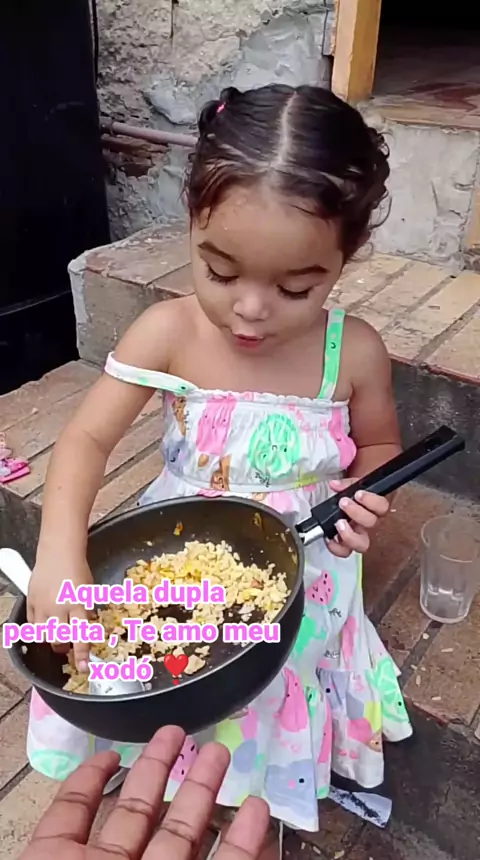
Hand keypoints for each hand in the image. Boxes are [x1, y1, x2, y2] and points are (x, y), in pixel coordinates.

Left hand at [20, 725, 269, 859]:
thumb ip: (70, 818)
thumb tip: (96, 769)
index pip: (75, 812)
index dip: (92, 779)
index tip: (113, 751)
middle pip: (140, 814)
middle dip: (160, 768)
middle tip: (183, 731)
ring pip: (184, 836)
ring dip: (205, 792)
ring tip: (222, 750)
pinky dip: (243, 846)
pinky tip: (258, 812)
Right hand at [27, 553, 92, 670]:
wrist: (59, 552)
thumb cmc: (78, 571)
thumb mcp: (89, 591)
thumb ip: (86, 611)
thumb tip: (88, 629)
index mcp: (79, 604)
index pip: (81, 636)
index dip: (82, 655)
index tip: (84, 669)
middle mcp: (59, 608)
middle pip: (58, 640)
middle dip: (63, 647)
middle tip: (67, 645)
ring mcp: (43, 606)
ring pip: (43, 636)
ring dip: (51, 639)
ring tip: (56, 633)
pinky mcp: (31, 602)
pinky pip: (32, 625)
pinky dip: (39, 629)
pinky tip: (45, 623)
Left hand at [326, 478, 388, 557]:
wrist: (346, 507)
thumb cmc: (352, 497)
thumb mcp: (352, 486)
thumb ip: (346, 485)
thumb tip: (334, 485)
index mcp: (374, 508)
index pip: (382, 506)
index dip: (371, 501)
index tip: (358, 494)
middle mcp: (369, 525)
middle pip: (371, 523)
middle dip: (357, 512)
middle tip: (343, 503)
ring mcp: (359, 536)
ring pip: (362, 544)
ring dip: (350, 535)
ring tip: (339, 523)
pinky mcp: (346, 545)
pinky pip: (345, 551)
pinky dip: (336, 547)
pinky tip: (329, 538)